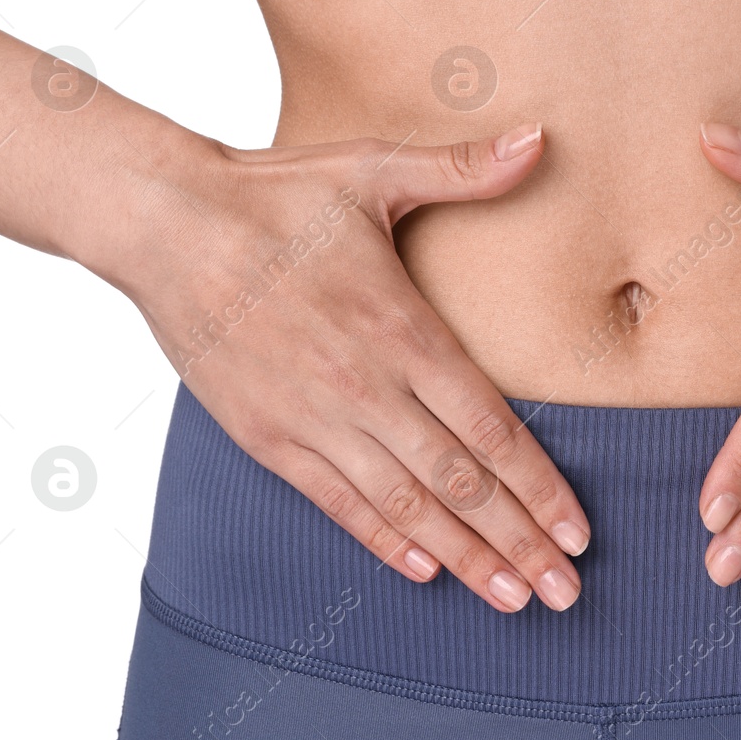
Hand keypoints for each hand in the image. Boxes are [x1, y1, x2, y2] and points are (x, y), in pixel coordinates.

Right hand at [105, 123, 589, 612]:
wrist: (162, 222)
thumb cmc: (275, 194)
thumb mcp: (373, 170)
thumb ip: (463, 170)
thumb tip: (541, 141)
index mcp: (402, 329)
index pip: (491, 429)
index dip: (540, 487)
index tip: (578, 531)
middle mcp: (365, 386)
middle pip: (459, 482)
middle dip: (519, 541)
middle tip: (566, 592)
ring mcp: (312, 418)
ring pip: (404, 505)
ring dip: (464, 556)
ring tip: (512, 598)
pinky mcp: (266, 436)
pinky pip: (335, 503)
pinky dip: (383, 539)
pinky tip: (423, 570)